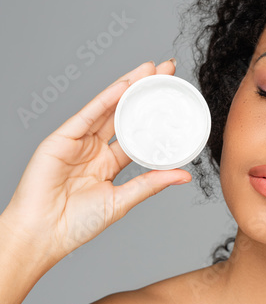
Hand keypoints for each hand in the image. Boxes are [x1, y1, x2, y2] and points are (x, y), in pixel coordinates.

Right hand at [2, 59, 191, 270]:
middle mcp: (94, 149)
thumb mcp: (122, 201)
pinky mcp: (62, 139)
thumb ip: (150, 183)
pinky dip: (106, 99)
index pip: (137, 133)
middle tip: (168, 71)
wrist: (44, 234)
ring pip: (109, 108)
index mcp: (108, 164)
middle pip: (125, 113)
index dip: (155, 116)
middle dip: (146, 91)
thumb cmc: (76, 224)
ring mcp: (78, 142)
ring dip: (129, 86)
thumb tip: (183, 175)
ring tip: (151, 69)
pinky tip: (124, 85)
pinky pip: (88, 115)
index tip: (176, 99)